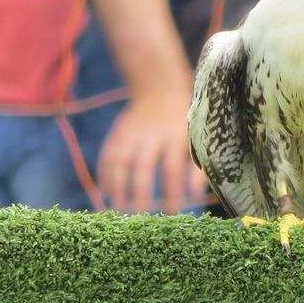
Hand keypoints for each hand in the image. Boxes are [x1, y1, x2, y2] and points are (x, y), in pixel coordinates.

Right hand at [98, 91, 207, 214]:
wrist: (160, 87)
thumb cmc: (185, 119)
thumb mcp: (197, 138)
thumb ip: (198, 165)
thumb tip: (196, 196)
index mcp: (176, 135)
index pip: (173, 168)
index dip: (172, 191)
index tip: (173, 213)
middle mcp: (151, 134)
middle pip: (143, 166)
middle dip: (141, 192)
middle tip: (140, 215)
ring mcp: (132, 132)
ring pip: (121, 161)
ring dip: (118, 185)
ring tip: (118, 208)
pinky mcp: (119, 132)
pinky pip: (108, 154)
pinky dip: (105, 173)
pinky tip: (106, 191)